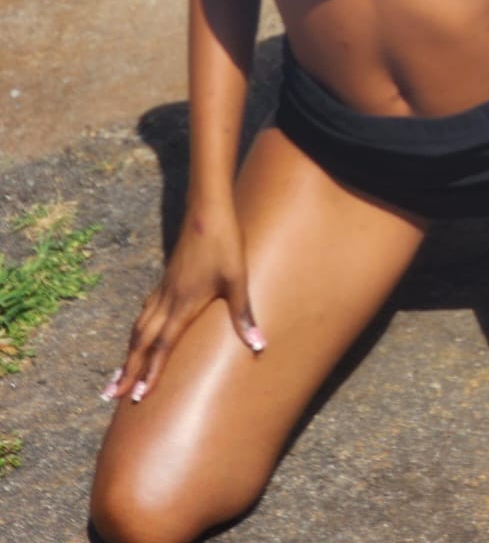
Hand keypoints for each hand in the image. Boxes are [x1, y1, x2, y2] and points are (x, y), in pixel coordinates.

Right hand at [99, 204, 264, 403]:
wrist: (207, 210)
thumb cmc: (225, 244)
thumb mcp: (238, 279)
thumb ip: (243, 314)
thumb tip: (259, 345)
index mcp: (183, 304)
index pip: (162, 346)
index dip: (150, 372)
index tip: (137, 397)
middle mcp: (168, 300)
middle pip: (142, 341)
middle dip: (127, 370)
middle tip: (110, 395)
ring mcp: (164, 288)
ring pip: (139, 326)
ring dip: (128, 352)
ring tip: (117, 374)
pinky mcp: (167, 279)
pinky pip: (145, 311)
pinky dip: (137, 330)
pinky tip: (138, 333)